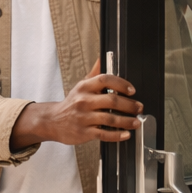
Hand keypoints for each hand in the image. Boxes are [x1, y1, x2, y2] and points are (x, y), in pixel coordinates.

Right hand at [10, 59, 142, 150]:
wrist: (52, 121)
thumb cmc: (71, 103)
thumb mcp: (81, 86)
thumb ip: (94, 73)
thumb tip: (102, 57)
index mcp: (84, 87)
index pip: (104, 80)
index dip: (121, 84)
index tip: (132, 90)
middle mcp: (83, 101)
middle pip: (111, 100)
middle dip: (129, 105)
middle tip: (139, 107)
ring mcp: (83, 117)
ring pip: (110, 118)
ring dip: (127, 121)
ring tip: (136, 122)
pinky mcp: (84, 132)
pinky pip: (104, 134)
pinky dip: (117, 135)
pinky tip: (125, 134)